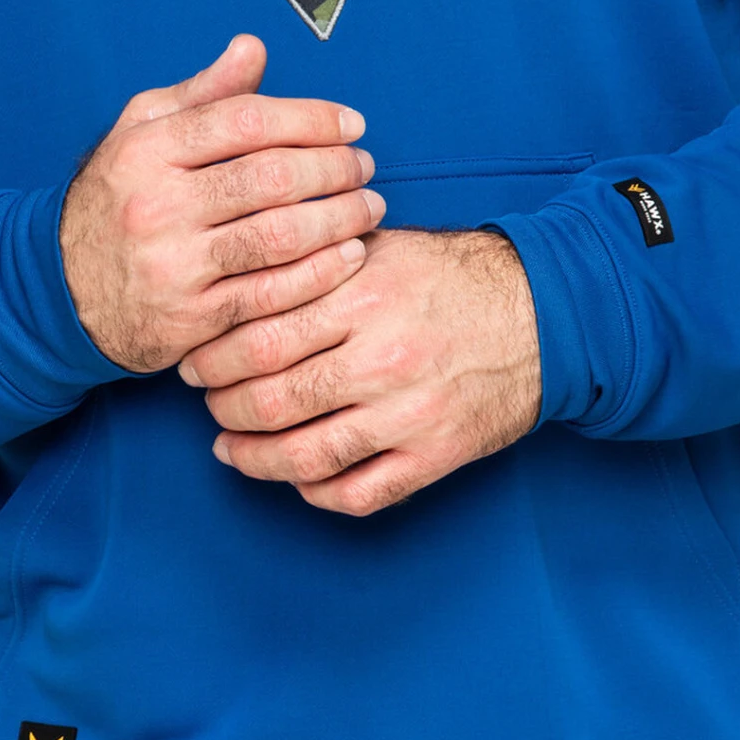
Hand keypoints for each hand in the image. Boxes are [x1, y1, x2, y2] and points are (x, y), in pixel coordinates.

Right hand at [60, 35, 384, 372]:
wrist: (62, 292)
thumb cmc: (118, 200)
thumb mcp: (142, 134)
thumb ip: (202, 94)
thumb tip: (253, 48)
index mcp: (146, 151)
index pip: (246, 120)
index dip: (311, 119)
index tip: (352, 124)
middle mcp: (156, 206)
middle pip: (271, 177)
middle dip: (334, 169)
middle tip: (366, 166)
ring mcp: (173, 266)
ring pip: (279, 236)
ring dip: (339, 220)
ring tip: (369, 207)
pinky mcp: (190, 319)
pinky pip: (272, 294)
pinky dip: (321, 274)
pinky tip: (349, 255)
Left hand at [179, 227, 541, 515]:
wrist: (545, 314)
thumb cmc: (452, 277)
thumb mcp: (383, 246)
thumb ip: (315, 259)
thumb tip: (235, 275)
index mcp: (364, 295)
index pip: (258, 335)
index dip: (212, 355)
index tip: (194, 358)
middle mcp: (384, 357)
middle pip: (270, 399)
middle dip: (222, 407)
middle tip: (206, 402)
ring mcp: (410, 413)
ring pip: (305, 455)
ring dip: (254, 458)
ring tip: (232, 447)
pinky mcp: (437, 455)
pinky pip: (359, 494)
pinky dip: (315, 493)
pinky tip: (295, 477)